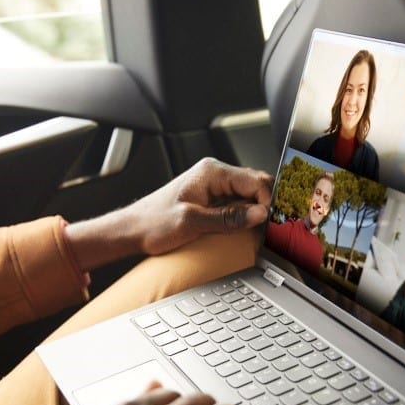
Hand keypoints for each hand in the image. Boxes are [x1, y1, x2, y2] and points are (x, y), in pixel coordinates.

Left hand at [126, 157, 272, 255]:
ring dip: (256, 213)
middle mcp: (215, 175)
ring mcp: (214, 187)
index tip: (271, 222)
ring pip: (249, 196)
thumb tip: (259, 214)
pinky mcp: (212, 200)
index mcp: (211, 172)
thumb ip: (228, 218)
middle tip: (270, 229)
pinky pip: (238, 205)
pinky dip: (245, 217)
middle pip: (256, 186)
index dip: (268, 201)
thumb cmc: (153, 223)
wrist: (132, 229)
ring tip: (260, 232)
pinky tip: (246, 230)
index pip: (255, 180)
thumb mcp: (192, 222)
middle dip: (266, 206)